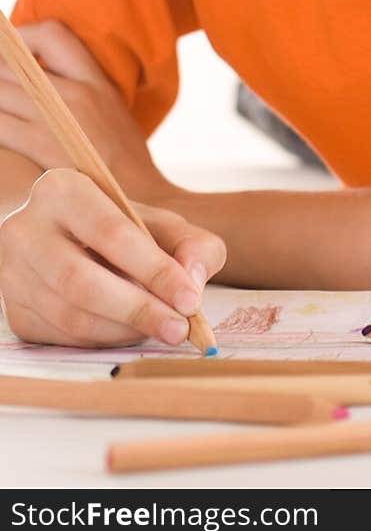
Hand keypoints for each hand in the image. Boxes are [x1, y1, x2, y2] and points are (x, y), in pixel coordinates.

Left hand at [0, 20, 167, 201]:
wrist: (146, 207)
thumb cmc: (123, 169)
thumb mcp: (112, 114)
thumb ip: (79, 93)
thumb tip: (37, 83)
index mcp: (97, 81)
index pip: (51, 34)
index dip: (20, 38)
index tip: (6, 55)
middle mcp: (80, 92)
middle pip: (13, 65)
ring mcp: (62, 117)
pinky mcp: (45, 145)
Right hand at [0, 167, 225, 347]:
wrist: (74, 242)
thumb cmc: (124, 232)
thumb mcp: (163, 225)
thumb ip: (192, 245)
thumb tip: (192, 280)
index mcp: (63, 190)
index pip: (111, 233)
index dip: (154, 270)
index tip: (189, 299)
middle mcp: (26, 229)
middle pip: (82, 281)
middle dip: (139, 310)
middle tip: (178, 328)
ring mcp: (13, 273)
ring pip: (70, 315)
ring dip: (123, 330)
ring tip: (161, 328)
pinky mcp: (15, 312)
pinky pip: (62, 337)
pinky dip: (104, 340)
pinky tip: (129, 330)